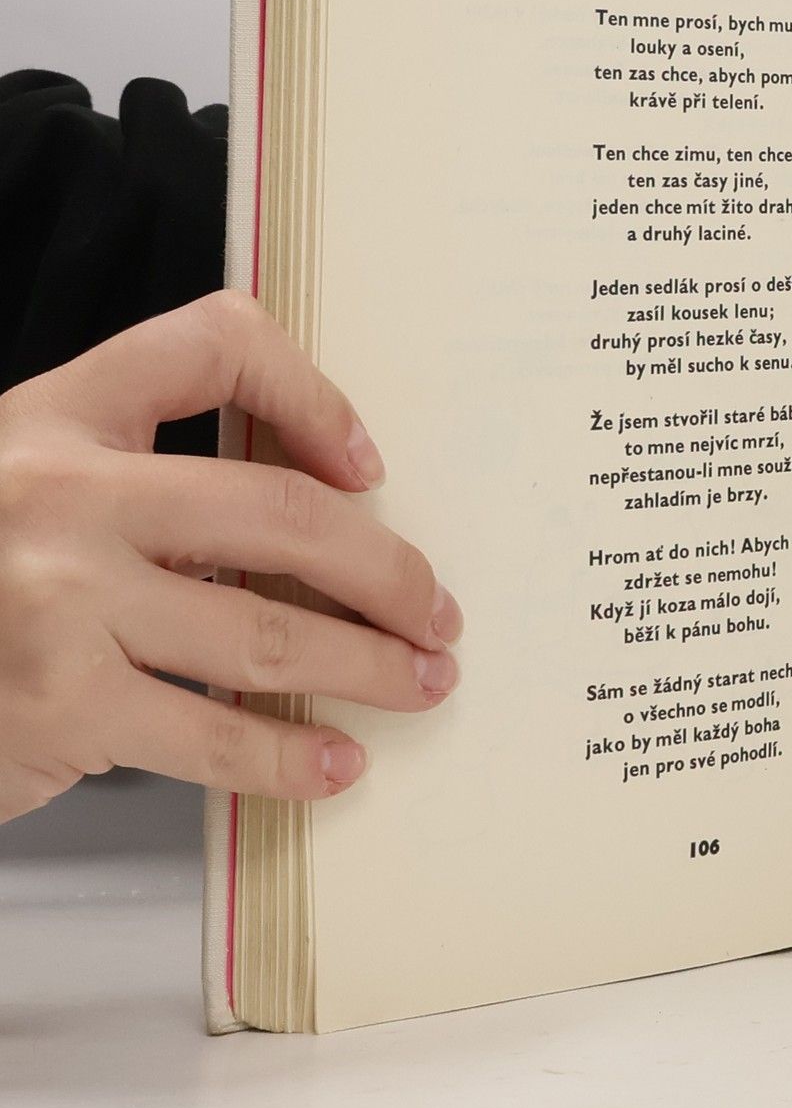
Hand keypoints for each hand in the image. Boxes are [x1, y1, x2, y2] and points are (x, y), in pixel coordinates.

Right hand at [0, 291, 461, 823]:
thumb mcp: (37, 487)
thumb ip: (146, 480)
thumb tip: (325, 508)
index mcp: (62, 416)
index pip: (211, 344)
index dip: (312, 394)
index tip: (369, 464)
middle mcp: (62, 493)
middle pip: (283, 513)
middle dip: (387, 572)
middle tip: (435, 611)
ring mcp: (59, 601)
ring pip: (270, 633)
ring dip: (369, 667)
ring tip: (420, 684)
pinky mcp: (60, 704)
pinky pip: (216, 734)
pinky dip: (292, 757)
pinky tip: (337, 763)